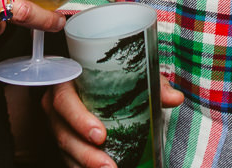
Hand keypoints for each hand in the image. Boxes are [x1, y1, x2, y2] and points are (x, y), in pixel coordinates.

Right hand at [44, 71, 184, 167]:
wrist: (95, 78)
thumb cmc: (109, 73)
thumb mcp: (130, 73)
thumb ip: (152, 84)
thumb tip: (175, 98)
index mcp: (66, 81)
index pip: (63, 100)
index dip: (78, 119)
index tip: (100, 135)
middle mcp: (56, 106)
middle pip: (62, 133)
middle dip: (85, 153)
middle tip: (108, 165)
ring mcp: (58, 126)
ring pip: (65, 150)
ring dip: (85, 164)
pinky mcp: (65, 142)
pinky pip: (69, 159)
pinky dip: (83, 167)